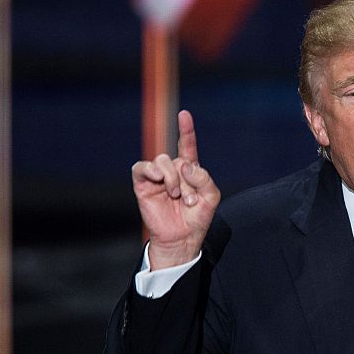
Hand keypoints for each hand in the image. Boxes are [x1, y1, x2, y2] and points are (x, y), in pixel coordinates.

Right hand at [131, 110, 220, 268]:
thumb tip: (185, 165)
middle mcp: (172, 170)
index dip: (186, 130)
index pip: (187, 145)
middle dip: (186, 179)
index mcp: (189, 170)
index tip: (184, 115)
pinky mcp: (143, 185)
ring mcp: (157, 177)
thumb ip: (204, 177)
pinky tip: (159, 180)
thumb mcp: (211, 197)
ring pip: (161, 161)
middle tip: (190, 200)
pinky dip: (151, 170)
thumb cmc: (197, 218)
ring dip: (172, 179)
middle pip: (177, 158)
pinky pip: (142, 168)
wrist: (181, 239)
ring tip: (177, 197)